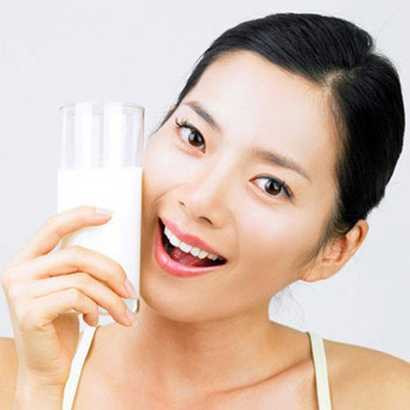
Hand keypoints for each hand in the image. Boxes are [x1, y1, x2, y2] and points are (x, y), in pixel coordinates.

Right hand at [1, 206, 136, 388]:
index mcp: (26, 260)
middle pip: (77, 255)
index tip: (108, 214)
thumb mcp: (68, 289)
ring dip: (111, 297)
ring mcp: (20, 292)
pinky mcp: (29, 312)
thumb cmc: (60, 325)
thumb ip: (78, 268)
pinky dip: (94, 308)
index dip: (81, 216)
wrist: (46, 369)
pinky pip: (77, 298)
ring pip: (83, 279)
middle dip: (111, 270)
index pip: (53, 226)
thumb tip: (113, 251)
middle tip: (130, 289)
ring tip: (121, 311)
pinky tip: (93, 320)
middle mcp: (17, 272)